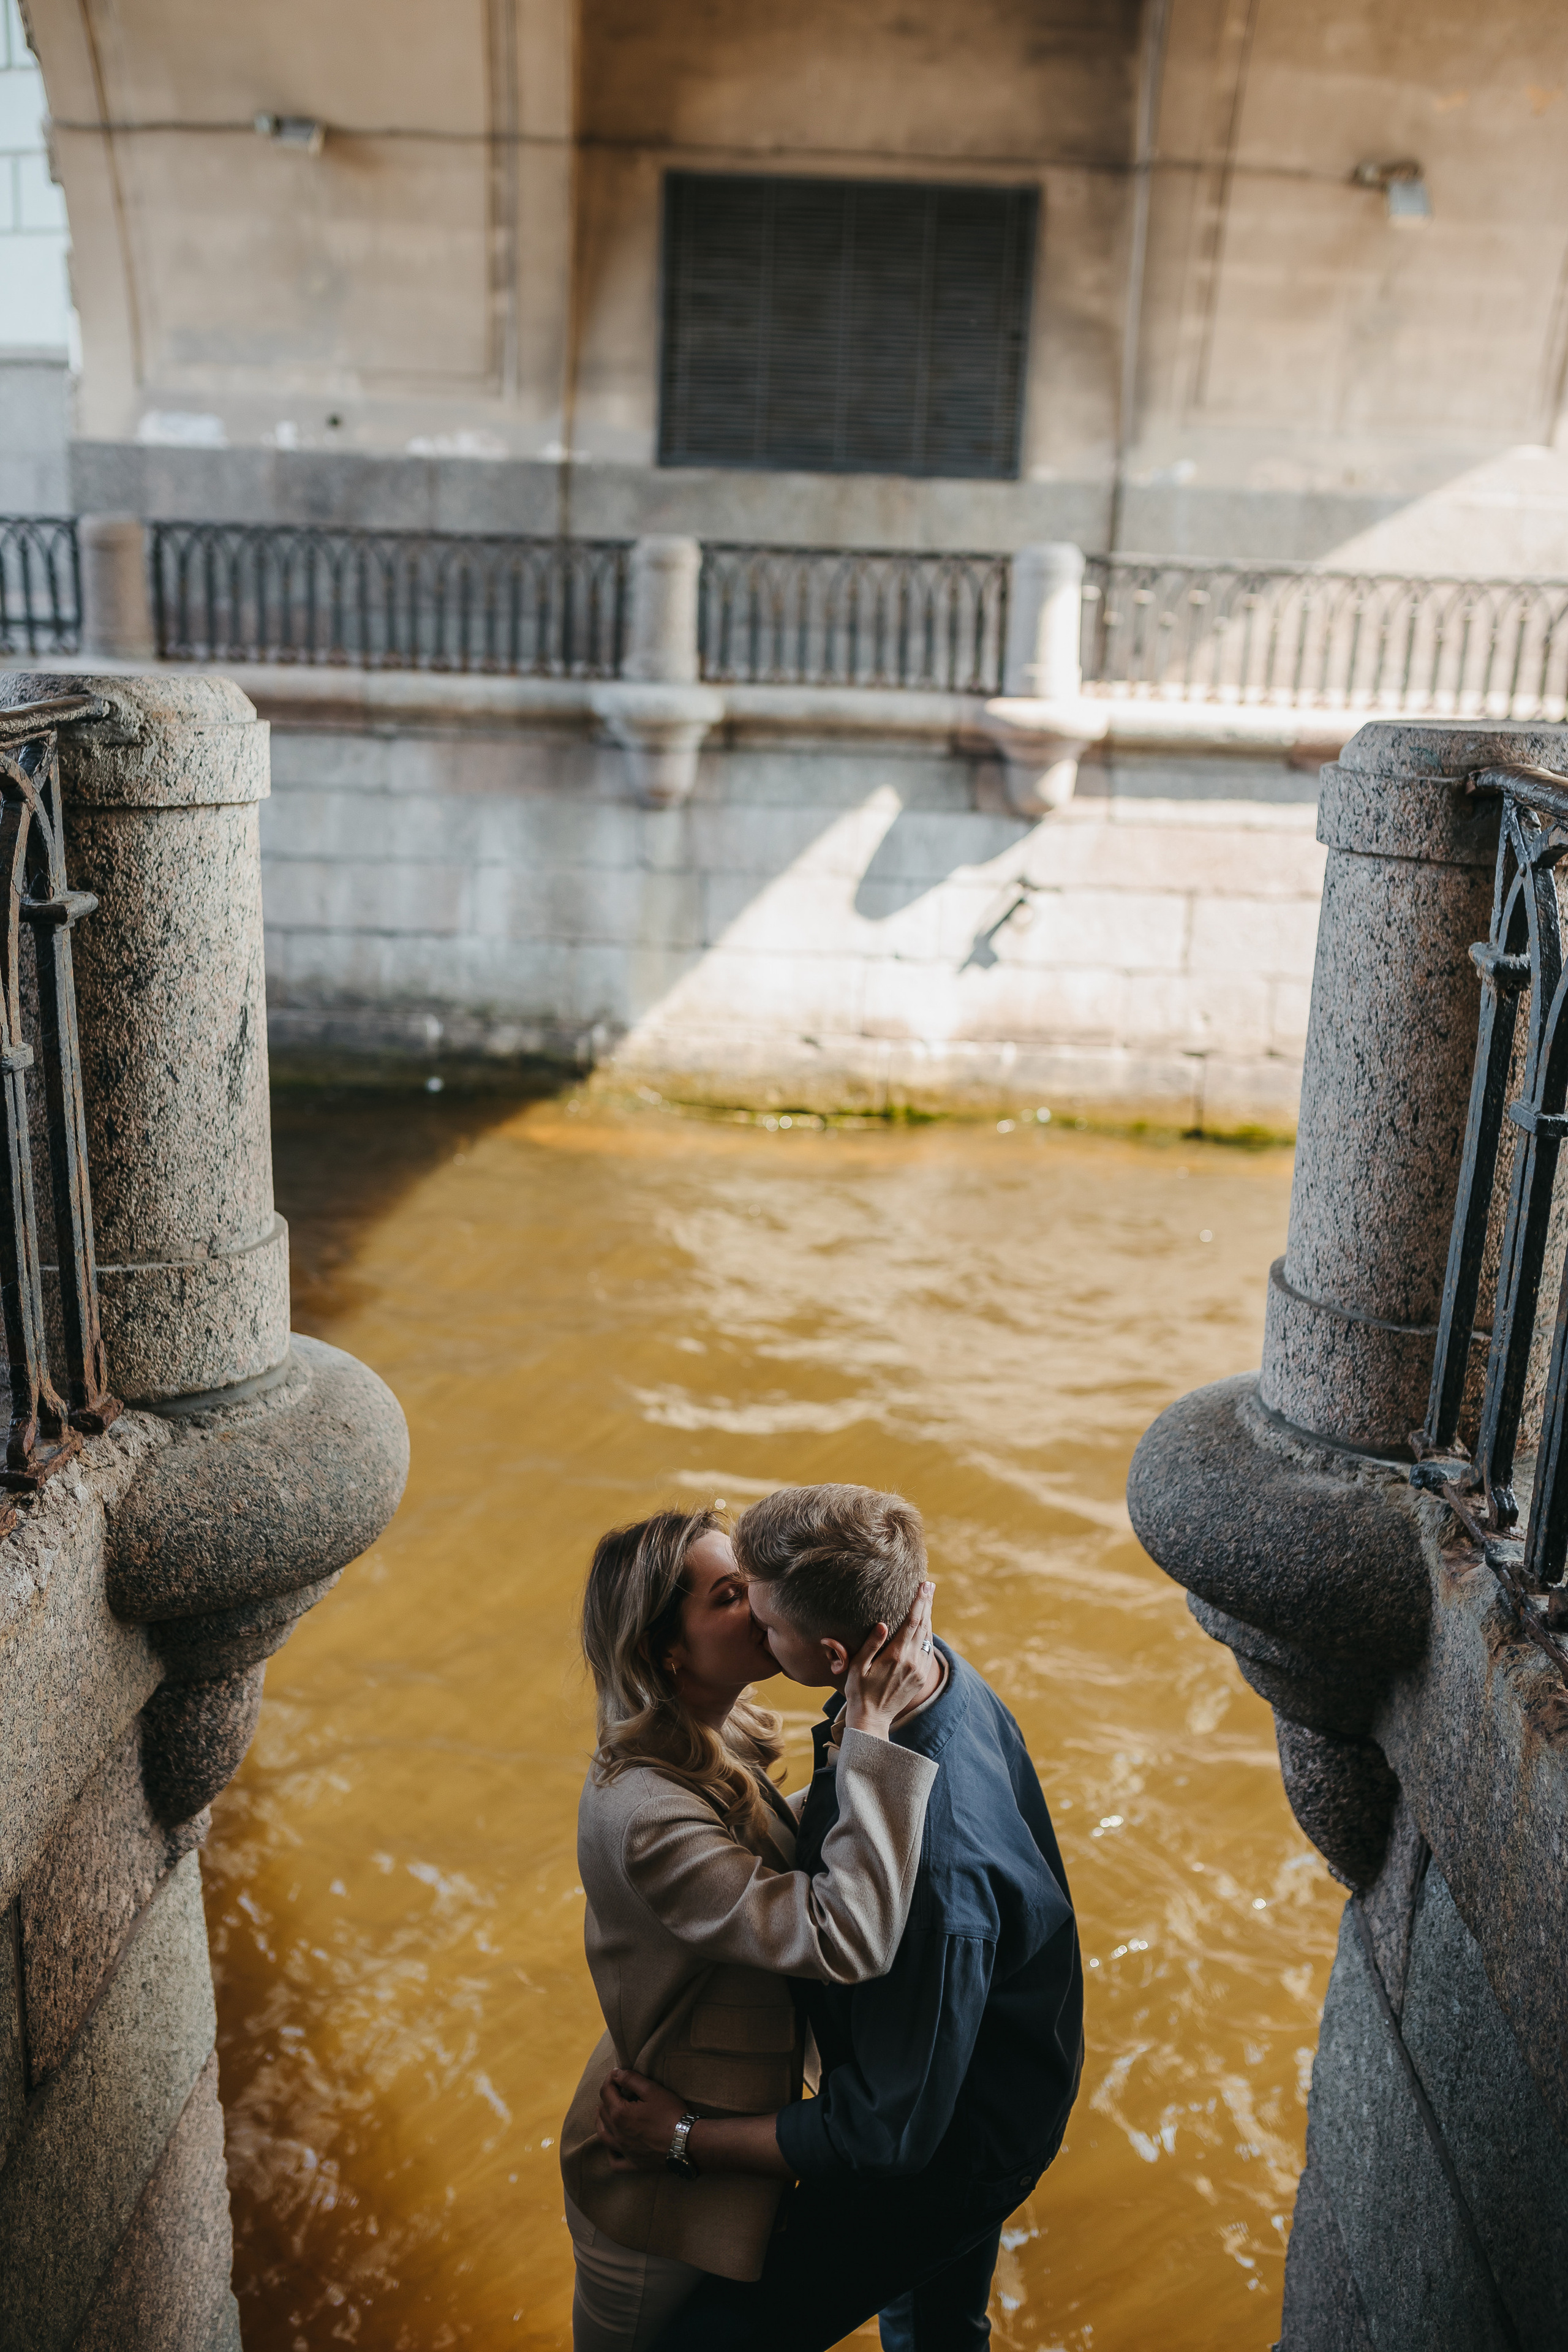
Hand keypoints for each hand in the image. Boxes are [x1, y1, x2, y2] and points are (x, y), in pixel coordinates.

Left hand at [596, 2068, 685, 2172]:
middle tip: (616, 2090)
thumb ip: (631, 2079)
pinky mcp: (634, 2164)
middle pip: (603, 2112)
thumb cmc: (671, 2113)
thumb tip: (615, 2073)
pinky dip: (610, 2154)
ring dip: (602, 2122)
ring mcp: (624, 2151)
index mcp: (620, 2114)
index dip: (609, 2079)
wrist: (687, 2142)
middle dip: (606, 2098)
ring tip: (606, 2113)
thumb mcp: (653, 2090)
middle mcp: (617, 2134)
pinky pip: (615, 2163)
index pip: (606, 2092)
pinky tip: (613, 2146)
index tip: (616, 2074)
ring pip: (603, 2136)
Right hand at [843, 1579, 935, 1737]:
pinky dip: (928, 1636)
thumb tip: (882, 1624)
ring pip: (928, 1638)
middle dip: (926, 1604)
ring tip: (928, 1601)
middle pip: (924, 1626)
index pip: (912, 1622)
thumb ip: (870, 1644)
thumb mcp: (857, 1667)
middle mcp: (912, 1662)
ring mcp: (919, 1671)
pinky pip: (928, 1651)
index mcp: (896, 1656)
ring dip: (928, 1618)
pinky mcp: (921, 1678)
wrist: (872, 1720)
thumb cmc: (858, 1692)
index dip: (919, 1602)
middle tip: (930, 1585)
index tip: (923, 1585)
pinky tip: (925, 1627)